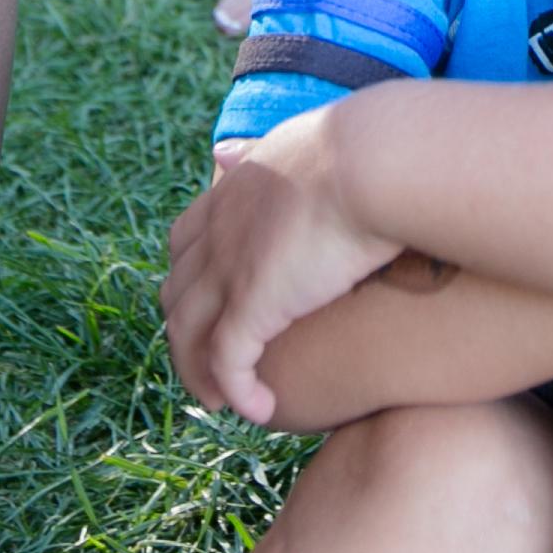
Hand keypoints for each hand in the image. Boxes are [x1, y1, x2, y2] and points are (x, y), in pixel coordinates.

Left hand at [161, 109, 395, 423]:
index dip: (192, 279)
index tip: (211, 306)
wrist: (374, 160)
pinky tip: (259, 410)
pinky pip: (228, 360)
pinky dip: (236, 390)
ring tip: (223, 401)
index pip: (186, 242)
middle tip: (210, 364)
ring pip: (188, 335)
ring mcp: (229, 267)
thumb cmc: (364, 148)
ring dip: (199, 372)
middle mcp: (219, 230)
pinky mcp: (254, 303)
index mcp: (233, 191)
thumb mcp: (300, 141)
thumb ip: (261, 151)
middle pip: (178, 294)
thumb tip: (224, 152)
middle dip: (186, 333)